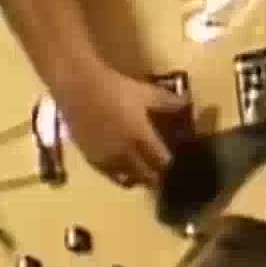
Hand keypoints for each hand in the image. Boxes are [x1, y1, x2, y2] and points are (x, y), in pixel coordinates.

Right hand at [55, 70, 189, 187]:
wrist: (78, 87)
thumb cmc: (114, 87)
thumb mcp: (145, 92)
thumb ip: (167, 101)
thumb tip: (187, 102)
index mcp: (141, 137)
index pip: (162, 161)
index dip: (170, 165)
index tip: (177, 165)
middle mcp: (125, 153)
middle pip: (147, 176)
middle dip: (157, 177)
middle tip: (164, 174)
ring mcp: (106, 158)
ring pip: (128, 179)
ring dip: (139, 178)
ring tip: (146, 174)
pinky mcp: (90, 158)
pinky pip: (109, 175)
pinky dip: (120, 176)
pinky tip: (124, 171)